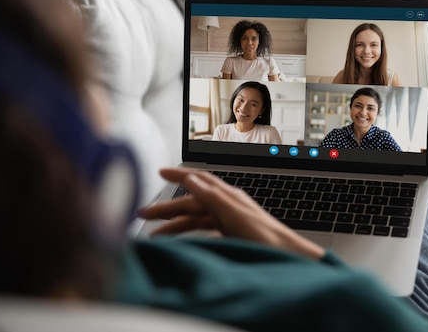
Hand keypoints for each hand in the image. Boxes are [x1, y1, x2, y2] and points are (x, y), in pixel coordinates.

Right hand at [137, 168, 325, 259]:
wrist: (285, 257)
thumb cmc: (265, 237)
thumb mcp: (235, 215)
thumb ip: (212, 197)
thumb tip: (191, 179)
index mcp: (228, 197)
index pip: (198, 180)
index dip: (179, 175)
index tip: (160, 171)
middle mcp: (226, 205)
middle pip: (191, 203)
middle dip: (166, 207)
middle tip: (142, 213)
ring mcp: (227, 220)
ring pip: (194, 219)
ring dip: (173, 225)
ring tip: (153, 235)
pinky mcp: (229, 235)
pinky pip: (203, 231)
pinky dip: (187, 236)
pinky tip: (177, 243)